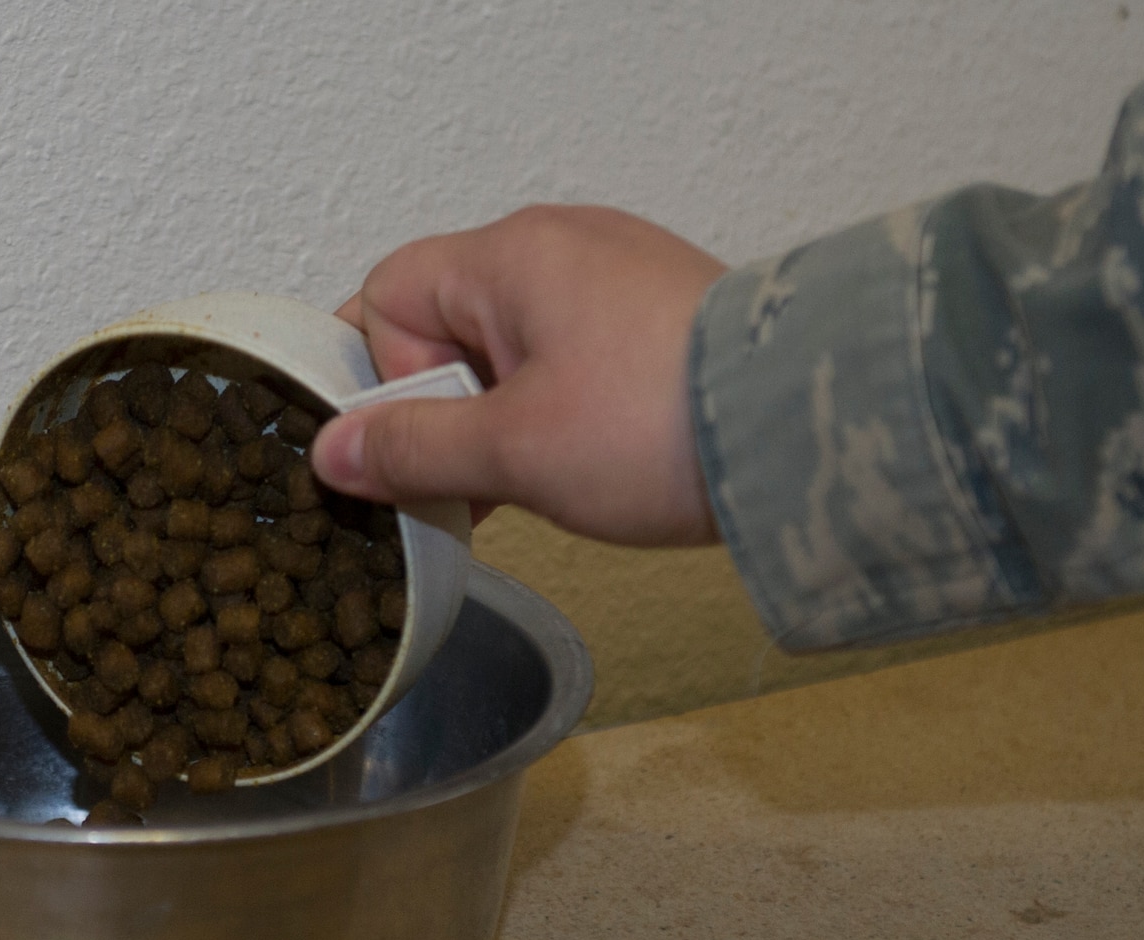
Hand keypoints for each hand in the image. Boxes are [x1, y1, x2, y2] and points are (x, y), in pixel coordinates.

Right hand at [311, 205, 728, 546]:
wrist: (807, 434)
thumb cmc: (662, 425)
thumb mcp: (512, 452)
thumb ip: (412, 450)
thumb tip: (336, 451)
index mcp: (510, 256)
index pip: (387, 295)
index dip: (383, 379)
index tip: (409, 450)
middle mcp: (562, 249)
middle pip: (448, 327)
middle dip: (447, 413)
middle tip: (477, 485)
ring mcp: (617, 281)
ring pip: (512, 354)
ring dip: (504, 424)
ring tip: (538, 487)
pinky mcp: (660, 323)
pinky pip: (573, 363)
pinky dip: (560, 416)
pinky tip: (584, 471)